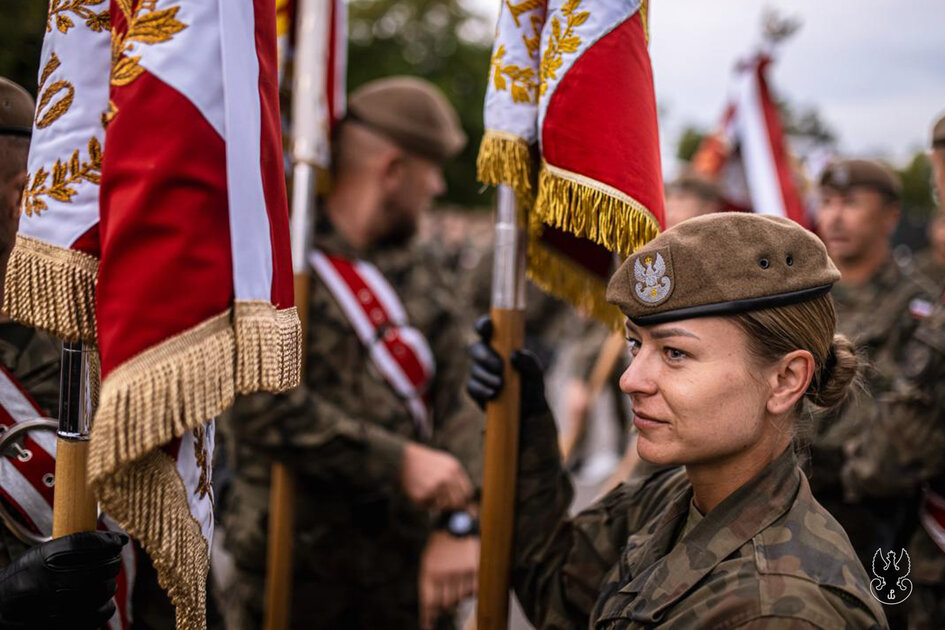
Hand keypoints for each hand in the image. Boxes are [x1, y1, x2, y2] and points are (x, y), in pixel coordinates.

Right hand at [0, 531, 127, 629]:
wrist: (1, 611)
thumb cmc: (25, 578)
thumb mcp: (38, 556)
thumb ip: (71, 546)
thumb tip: (117, 540)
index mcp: (41, 561)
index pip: (82, 544)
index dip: (106, 541)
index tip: (118, 541)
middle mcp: (48, 584)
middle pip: (98, 569)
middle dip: (112, 562)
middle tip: (113, 560)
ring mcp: (55, 608)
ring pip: (102, 591)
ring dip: (109, 584)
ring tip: (104, 581)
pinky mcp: (63, 626)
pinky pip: (100, 614)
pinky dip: (105, 605)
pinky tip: (99, 600)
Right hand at [401, 443, 472, 509]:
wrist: (404, 459)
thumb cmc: (427, 462)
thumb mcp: (446, 464)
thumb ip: (458, 480)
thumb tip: (468, 502)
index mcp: (454, 469)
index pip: (467, 492)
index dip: (463, 499)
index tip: (457, 500)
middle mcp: (446, 478)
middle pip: (458, 502)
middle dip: (452, 505)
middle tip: (443, 501)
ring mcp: (435, 487)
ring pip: (444, 506)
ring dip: (438, 503)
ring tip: (429, 492)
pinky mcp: (423, 495)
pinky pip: (429, 506)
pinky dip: (425, 503)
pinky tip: (420, 491)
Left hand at [419, 531, 478, 629]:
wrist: (460, 518)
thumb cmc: (444, 541)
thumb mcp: (430, 558)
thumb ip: (431, 582)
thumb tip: (435, 608)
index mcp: (429, 570)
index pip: (428, 601)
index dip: (428, 616)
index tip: (428, 626)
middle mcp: (444, 573)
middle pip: (447, 603)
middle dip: (447, 603)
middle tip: (450, 596)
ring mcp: (461, 571)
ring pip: (461, 597)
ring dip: (461, 594)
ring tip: (460, 577)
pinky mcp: (477, 568)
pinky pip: (474, 590)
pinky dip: (472, 588)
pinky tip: (469, 577)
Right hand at [466, 315, 547, 416]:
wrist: (529, 413)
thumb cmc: (532, 388)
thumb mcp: (536, 374)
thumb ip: (530, 362)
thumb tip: (515, 354)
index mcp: (500, 346)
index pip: (487, 330)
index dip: (483, 325)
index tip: (487, 327)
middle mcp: (487, 357)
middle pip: (475, 348)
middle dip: (485, 356)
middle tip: (500, 367)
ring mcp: (480, 373)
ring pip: (474, 369)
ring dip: (487, 376)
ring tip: (501, 385)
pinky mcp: (476, 389)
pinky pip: (472, 387)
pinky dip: (482, 389)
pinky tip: (493, 394)